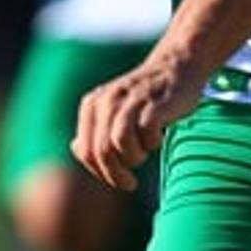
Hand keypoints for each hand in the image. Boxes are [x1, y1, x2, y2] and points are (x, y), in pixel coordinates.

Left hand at [72, 53, 205, 191]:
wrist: (175, 66)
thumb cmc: (143, 97)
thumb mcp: (111, 109)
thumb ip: (93, 129)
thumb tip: (76, 149)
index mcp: (92, 104)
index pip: (85, 152)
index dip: (100, 173)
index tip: (117, 178)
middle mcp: (107, 100)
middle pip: (102, 151)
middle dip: (116, 175)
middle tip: (129, 183)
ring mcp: (130, 100)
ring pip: (119, 143)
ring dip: (133, 158)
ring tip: (142, 155)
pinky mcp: (154, 102)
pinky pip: (146, 133)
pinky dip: (152, 143)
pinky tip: (157, 138)